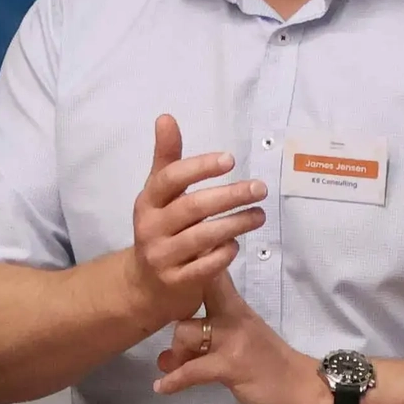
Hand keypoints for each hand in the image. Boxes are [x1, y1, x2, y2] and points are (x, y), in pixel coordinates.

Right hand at [124, 115, 265, 332]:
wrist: (143, 285)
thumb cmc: (159, 229)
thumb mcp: (158, 194)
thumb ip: (166, 158)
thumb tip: (166, 117)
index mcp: (147, 202)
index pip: (170, 179)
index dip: (199, 167)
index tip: (230, 160)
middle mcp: (150, 228)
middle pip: (192, 207)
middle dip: (229, 196)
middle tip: (260, 189)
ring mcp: (162, 257)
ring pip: (202, 237)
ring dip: (235, 224)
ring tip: (259, 215)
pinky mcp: (176, 282)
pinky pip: (205, 267)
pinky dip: (224, 253)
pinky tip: (237, 244)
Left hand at [151, 269, 321, 403]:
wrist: (306, 390)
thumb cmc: (273, 365)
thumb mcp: (243, 342)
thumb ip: (206, 344)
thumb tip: (166, 356)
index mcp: (237, 308)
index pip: (213, 275)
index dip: (192, 262)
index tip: (173, 260)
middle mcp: (233, 318)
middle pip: (192, 297)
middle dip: (172, 310)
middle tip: (169, 333)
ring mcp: (232, 341)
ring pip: (185, 332)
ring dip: (175, 352)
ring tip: (174, 367)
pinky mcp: (231, 366)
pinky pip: (192, 370)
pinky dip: (174, 381)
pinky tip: (162, 388)